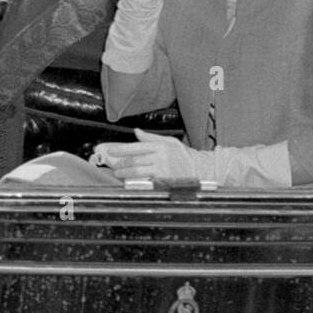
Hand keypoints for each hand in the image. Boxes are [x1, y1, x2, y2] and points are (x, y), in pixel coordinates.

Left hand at [90, 130, 205, 179]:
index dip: (122, 149)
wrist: (200, 170)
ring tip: (118, 173)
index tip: (111, 151)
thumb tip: (137, 131)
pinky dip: (135, 182)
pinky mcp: (163, 181)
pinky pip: (144, 181)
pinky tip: (129, 181)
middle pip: (134, 160)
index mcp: (161, 146)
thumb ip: (152, 137)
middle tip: (114, 165)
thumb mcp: (170, 141)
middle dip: (121, 163)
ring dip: (124, 173)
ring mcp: (161, 170)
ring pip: (137, 172)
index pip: (136, 147)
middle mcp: (160, 157)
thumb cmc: (185, 156)